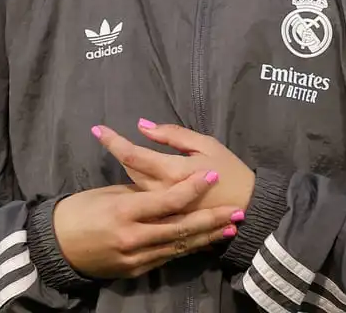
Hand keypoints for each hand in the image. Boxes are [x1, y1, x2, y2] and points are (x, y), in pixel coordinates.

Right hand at [51, 170, 241, 279]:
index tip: (212, 175)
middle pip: (181, 227)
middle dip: (212, 218)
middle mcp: (133, 236)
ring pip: (178, 246)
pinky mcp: (135, 270)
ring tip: (229, 227)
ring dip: (206, 237)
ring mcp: (135, 257)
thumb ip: (140, 192)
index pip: (168, 200)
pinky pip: (166, 258)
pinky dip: (187, 249)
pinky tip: (204, 242)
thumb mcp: (109, 194)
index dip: (193, 188)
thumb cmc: (81, 210)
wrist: (57, 246)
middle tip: (236, 210)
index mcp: (125, 211)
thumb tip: (166, 185)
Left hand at [93, 122, 255, 212]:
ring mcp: (162, 210)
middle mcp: (161, 192)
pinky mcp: (166, 220)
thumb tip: (143, 126)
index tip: (97, 129)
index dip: (113, 141)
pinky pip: (145, 202)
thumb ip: (173, 135)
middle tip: (113, 139)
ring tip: (132, 158)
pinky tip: (143, 179)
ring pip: (134, 187)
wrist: (248, 207)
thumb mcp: (206, 144)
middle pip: (129, 171)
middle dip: (121, 153)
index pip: (132, 155)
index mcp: (171, 171)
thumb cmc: (229, 171)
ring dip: (129, 170)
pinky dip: (140, 187)